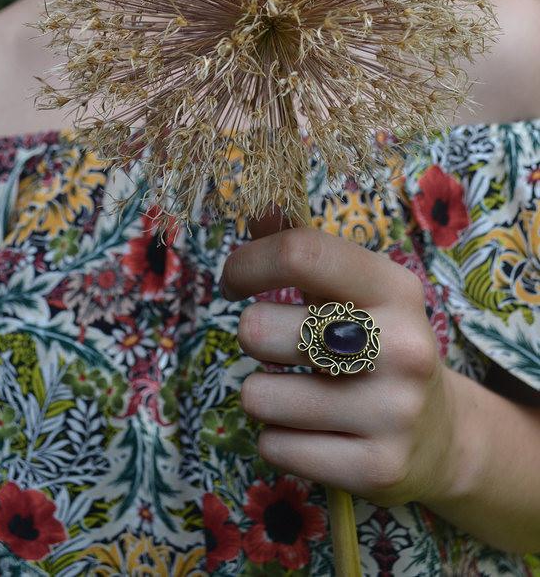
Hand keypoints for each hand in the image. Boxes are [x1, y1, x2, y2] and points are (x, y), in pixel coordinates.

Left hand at [221, 215, 459, 508]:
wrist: (440, 434)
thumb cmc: (378, 343)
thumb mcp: (354, 289)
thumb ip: (304, 247)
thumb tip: (258, 207)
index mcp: (394, 288)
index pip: (302, 252)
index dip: (248, 263)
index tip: (235, 280)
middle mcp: (401, 346)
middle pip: (260, 328)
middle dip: (253, 336)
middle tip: (277, 344)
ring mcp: (393, 411)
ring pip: (258, 396)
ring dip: (263, 394)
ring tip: (298, 392)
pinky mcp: (377, 468)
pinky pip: (275, 447)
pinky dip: (279, 439)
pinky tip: (313, 431)